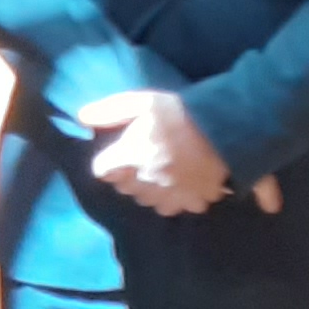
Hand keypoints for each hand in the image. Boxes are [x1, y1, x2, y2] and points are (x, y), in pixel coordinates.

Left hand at [82, 89, 229, 215]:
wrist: (227, 126)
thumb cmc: (180, 111)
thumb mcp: (142, 101)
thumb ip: (109, 111)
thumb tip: (80, 118)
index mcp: (130, 155)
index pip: (101, 169)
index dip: (107, 161)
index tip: (116, 153)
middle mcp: (146, 180)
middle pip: (123, 187)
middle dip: (126, 175)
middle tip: (140, 159)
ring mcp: (170, 194)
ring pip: (146, 201)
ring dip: (148, 189)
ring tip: (160, 173)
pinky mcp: (193, 201)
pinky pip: (175, 207)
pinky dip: (175, 198)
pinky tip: (181, 184)